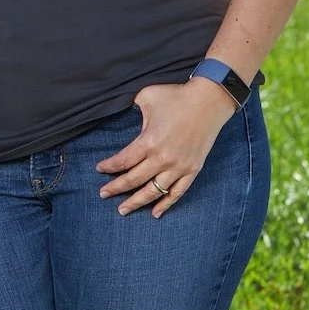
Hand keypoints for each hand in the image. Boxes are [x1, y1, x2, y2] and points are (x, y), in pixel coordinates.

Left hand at [97, 78, 236, 217]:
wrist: (209, 100)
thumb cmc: (176, 96)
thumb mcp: (146, 96)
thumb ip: (131, 106)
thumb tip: (121, 110)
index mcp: (148, 142)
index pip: (123, 161)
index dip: (109, 167)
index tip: (99, 169)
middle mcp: (162, 159)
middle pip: (134, 180)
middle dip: (116, 188)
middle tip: (103, 194)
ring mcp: (178, 167)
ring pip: (153, 192)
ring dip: (136, 202)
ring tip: (123, 210)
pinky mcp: (192, 170)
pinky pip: (177, 193)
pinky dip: (165, 204)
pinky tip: (155, 213)